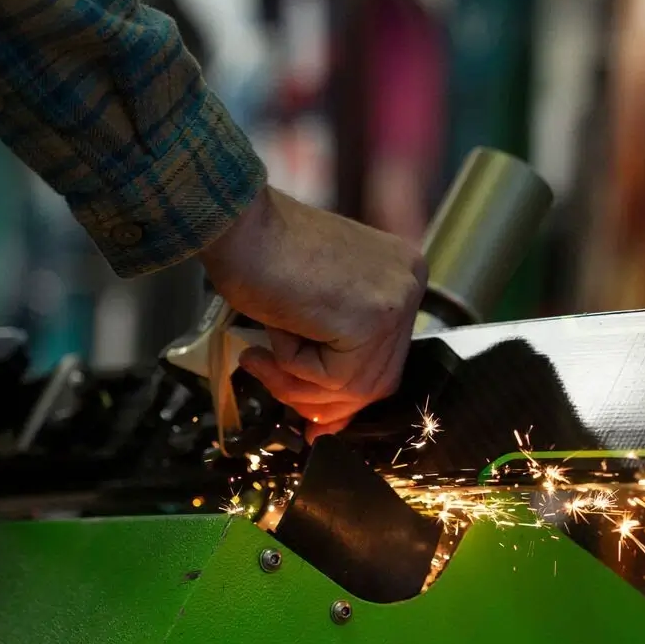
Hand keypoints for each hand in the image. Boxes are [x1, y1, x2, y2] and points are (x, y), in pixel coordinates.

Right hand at [200, 186, 426, 440]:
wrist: (235, 222)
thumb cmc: (260, 254)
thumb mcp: (312, 309)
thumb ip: (331, 355)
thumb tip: (328, 421)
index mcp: (401, 274)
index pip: (386, 359)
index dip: (345, 396)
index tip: (316, 420)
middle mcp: (409, 283)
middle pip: (378, 381)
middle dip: (322, 400)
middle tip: (275, 387)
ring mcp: (396, 300)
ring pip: (355, 387)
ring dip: (298, 383)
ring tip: (259, 356)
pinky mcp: (371, 318)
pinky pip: (333, 378)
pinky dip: (293, 367)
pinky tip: (274, 330)